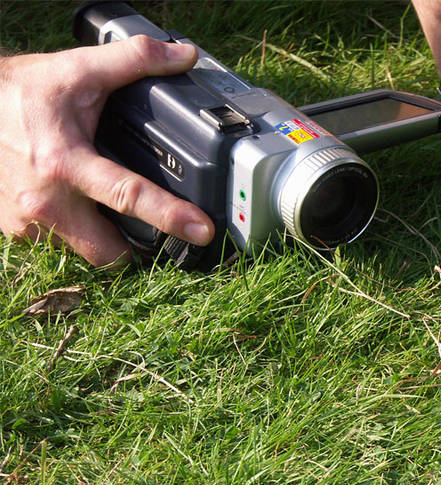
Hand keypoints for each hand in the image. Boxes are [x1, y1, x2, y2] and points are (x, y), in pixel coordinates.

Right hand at [0, 36, 214, 267]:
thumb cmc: (18, 92)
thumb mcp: (76, 70)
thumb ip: (133, 60)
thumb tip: (182, 56)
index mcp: (66, 164)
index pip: (130, 197)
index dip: (170, 216)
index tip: (201, 231)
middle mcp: (47, 202)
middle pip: (109, 253)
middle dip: (137, 249)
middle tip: (156, 229)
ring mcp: (27, 221)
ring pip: (84, 250)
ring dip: (105, 237)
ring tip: (117, 213)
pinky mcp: (15, 229)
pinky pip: (57, 242)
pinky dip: (76, 228)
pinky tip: (81, 204)